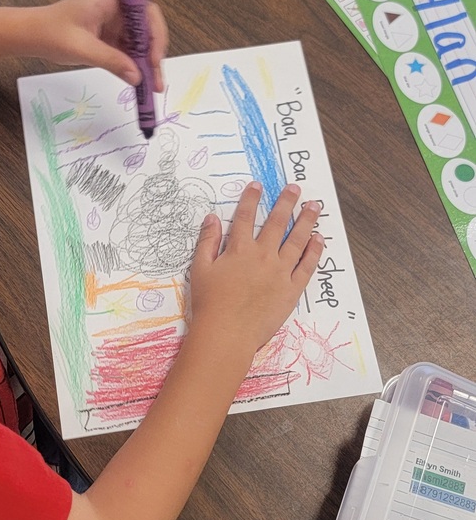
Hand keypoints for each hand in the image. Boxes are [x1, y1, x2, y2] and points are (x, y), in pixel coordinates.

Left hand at [37, 0, 167, 89]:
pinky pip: (133, 50)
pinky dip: (140, 65)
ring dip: (152, 58)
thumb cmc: (51, 32)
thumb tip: (136, 76)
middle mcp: (114, 5)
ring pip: (143, 35)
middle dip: (156, 38)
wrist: (35, 39)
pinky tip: (145, 83)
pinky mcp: (113, 38)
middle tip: (155, 62)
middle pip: (147, 13)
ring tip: (155, 84)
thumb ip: (110, 61)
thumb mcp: (81, 48)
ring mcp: (116, 22)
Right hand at [189, 182, 323, 356]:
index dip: (251, 199)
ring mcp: (280, 272)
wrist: (227, 333)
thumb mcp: (200, 270)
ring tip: (314, 206)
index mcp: (239, 250)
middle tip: (294, 188)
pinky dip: (314, 251)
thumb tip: (211, 218)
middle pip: (276, 223)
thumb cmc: (210, 304)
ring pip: (297, 240)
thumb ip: (207, 242)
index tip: (258, 186)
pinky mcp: (292, 289)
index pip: (244, 217)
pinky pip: (307, 266)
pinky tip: (319, 239)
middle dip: (286, 202)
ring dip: (306, 220)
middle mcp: (263, 255)